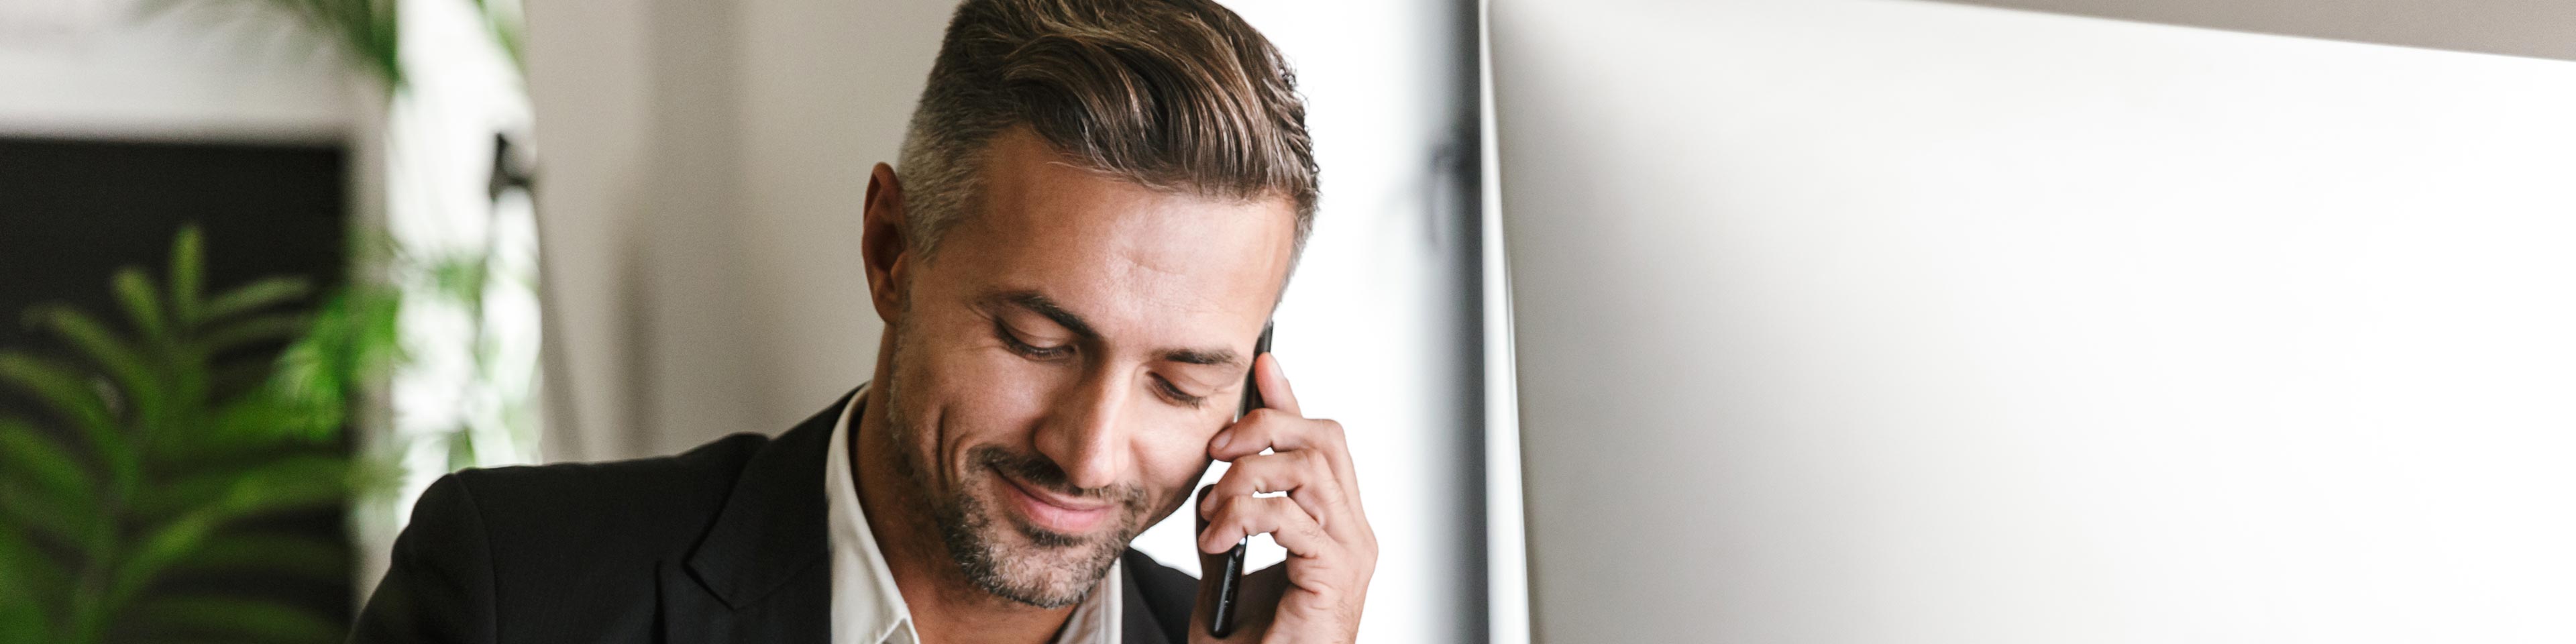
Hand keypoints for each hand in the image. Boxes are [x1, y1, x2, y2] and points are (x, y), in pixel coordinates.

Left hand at [1192, 354, 1375, 643]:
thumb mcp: (1225, 560)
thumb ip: (1227, 511)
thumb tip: (1215, 468)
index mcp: (1333, 524)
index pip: (1321, 439)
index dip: (1290, 398)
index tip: (1261, 364)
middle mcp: (1353, 532)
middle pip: (1324, 436)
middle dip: (1266, 425)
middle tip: (1218, 448)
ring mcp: (1351, 552)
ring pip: (1308, 466)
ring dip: (1245, 479)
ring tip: (1213, 517)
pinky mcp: (1335, 574)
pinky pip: (1290, 515)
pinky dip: (1243, 517)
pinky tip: (1219, 542)